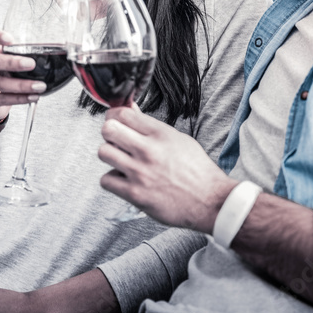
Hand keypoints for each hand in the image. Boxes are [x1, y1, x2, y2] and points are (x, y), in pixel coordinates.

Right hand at [0, 29, 45, 121]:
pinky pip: (2, 99)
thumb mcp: (9, 59)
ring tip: (39, 86)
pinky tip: (33, 96)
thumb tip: (61, 48)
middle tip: (30, 64)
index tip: (10, 39)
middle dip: (12, 62)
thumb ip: (25, 53)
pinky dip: (19, 98)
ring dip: (21, 85)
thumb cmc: (4, 73)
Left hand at [98, 107, 236, 232]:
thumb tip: (130, 111)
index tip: (115, 121)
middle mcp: (148, 150)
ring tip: (121, 161)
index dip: (114, 115)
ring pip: (104, 153)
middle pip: (108, 129)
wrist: (209, 201)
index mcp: (160, 134)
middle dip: (109, 133)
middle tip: (116, 141)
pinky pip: (106, 180)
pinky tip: (124, 180)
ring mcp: (140, 172)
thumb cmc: (197, 170)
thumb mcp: (178, 139)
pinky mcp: (135, 193)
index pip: (123, 114)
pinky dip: (112, 180)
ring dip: (110, 156)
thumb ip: (151, 127)